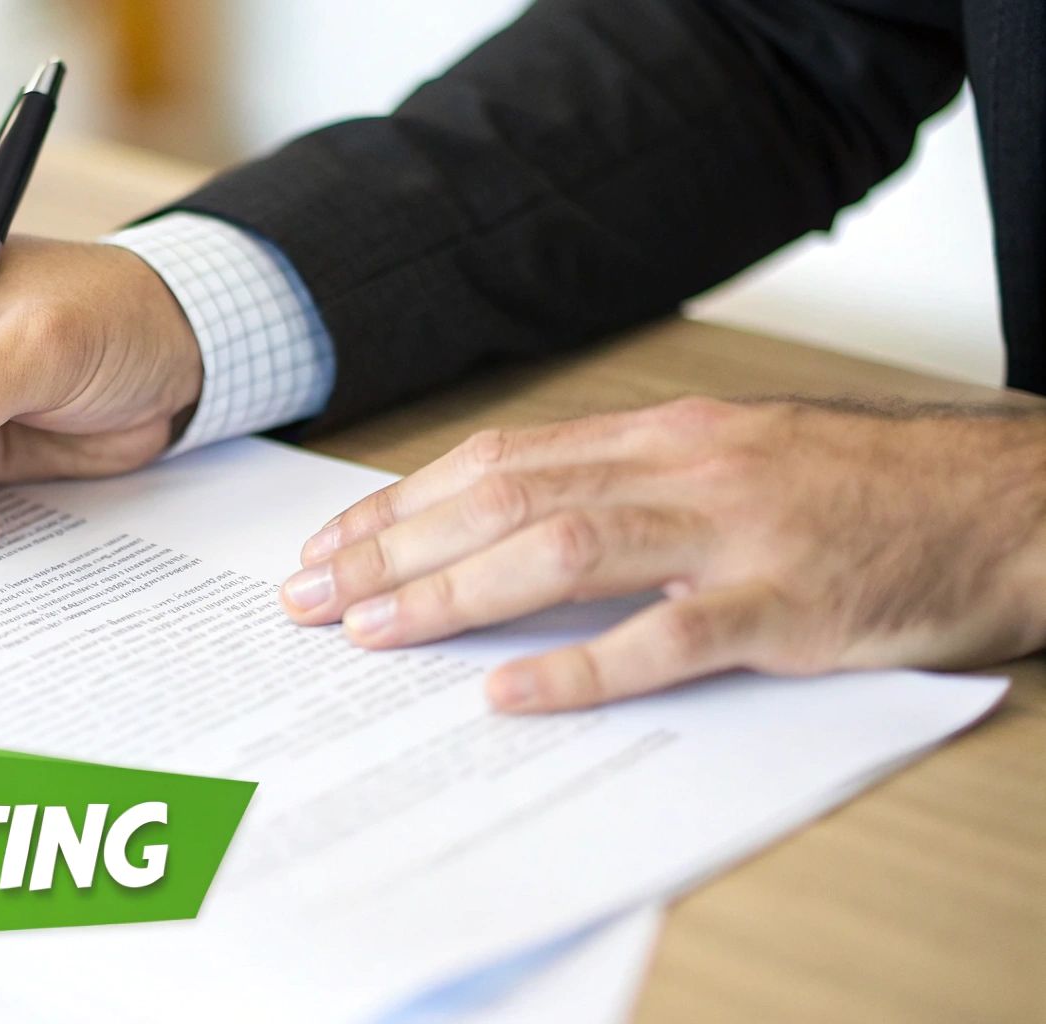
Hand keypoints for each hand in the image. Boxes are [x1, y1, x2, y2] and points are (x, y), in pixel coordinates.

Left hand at [280, 397, 1045, 711]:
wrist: (1008, 503)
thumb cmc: (866, 488)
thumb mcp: (735, 458)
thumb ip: (632, 485)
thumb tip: (513, 523)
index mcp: (664, 434)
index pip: (500, 460)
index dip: (405, 503)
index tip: (333, 544)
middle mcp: (684, 469)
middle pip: (504, 500)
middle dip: (392, 550)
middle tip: (307, 595)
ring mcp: (733, 536)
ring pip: (560, 554)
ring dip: (450, 595)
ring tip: (369, 632)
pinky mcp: (786, 607)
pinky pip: (663, 640)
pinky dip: (578, 669)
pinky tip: (509, 694)